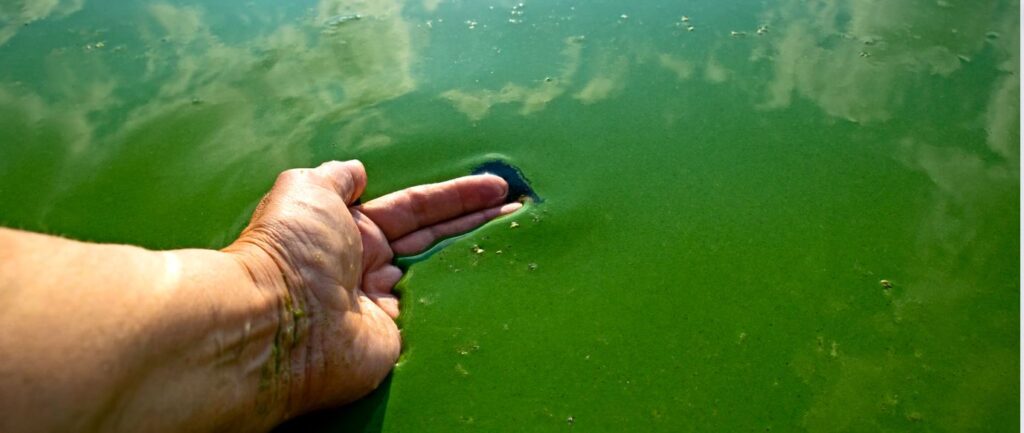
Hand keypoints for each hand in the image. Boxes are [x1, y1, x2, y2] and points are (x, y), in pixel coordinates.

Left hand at [225, 160, 519, 415]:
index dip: (457, 196)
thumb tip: (355, 169)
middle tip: (520, 209)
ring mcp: (383, 305)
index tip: (497, 186)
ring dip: (476, 256)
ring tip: (519, 238)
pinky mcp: (394, 339)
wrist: (279, 324)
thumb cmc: (291, 249)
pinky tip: (494, 284)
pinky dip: (463, 300)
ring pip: (439, 274)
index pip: (415, 208)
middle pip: (435, 238)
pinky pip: (436, 314)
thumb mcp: (306, 190)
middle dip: (477, 222)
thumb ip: (335, 177)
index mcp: (350, 228)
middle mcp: (368, 265)